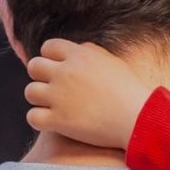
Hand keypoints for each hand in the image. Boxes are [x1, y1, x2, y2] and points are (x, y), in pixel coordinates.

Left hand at [25, 39, 155, 150]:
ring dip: (40, 99)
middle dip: (42, 77)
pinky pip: (32, 117)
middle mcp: (65, 73)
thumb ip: (90, 53)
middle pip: (34, 67)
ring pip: (30, 92)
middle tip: (55, 89)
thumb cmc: (130, 91)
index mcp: (79, 56)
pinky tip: (52, 122)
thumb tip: (77, 50)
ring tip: (54, 106)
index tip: (60, 70)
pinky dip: (40, 120)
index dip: (52, 58)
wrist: (139, 119)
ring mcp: (59, 97)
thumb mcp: (112, 62)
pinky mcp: (58, 121)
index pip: (48, 47)